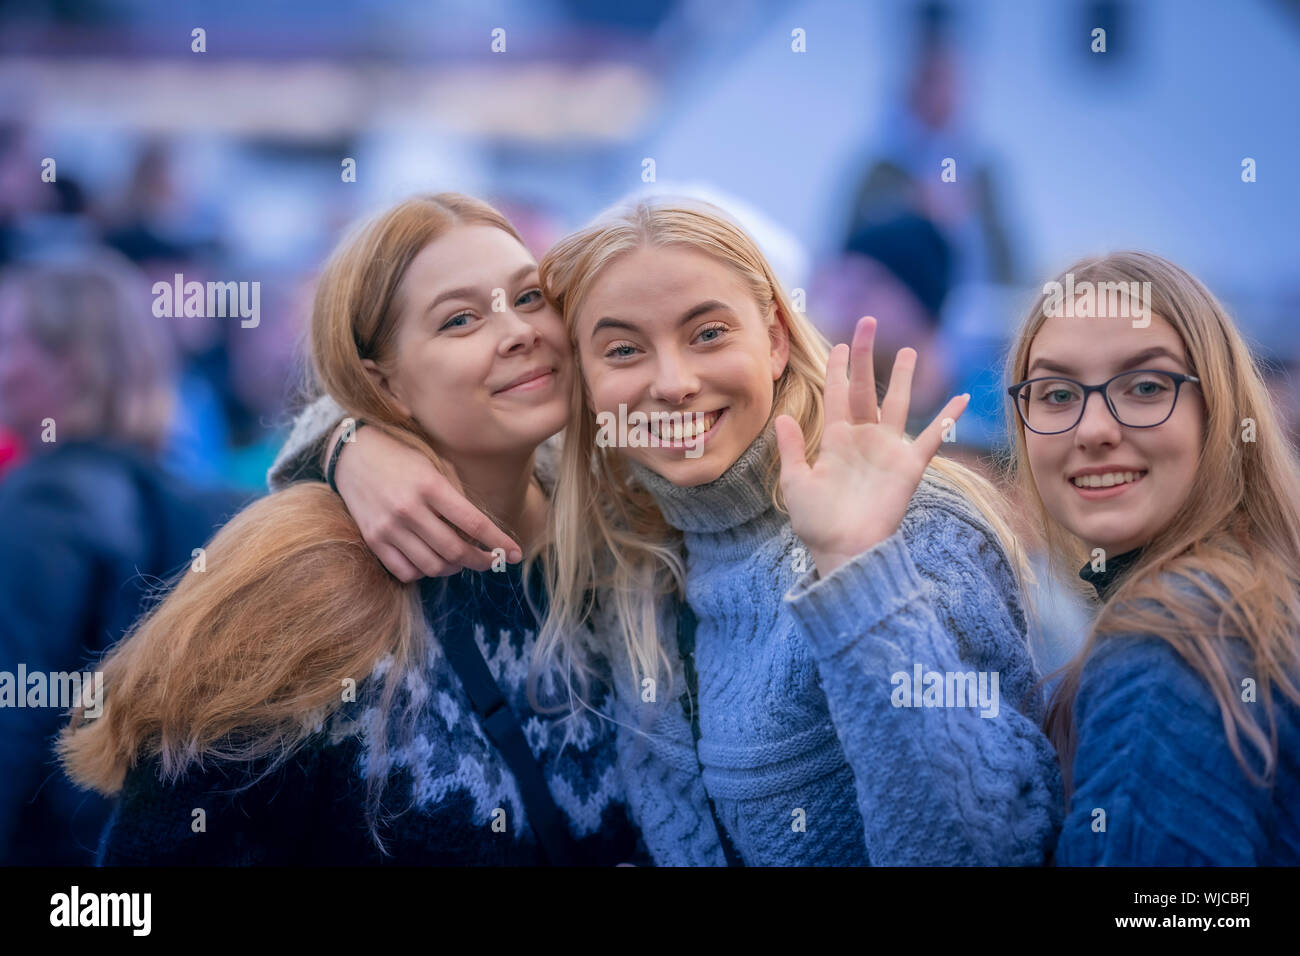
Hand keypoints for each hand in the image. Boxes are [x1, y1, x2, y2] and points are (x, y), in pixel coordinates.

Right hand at [332, 422, 521, 581]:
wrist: (352, 454)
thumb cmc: (403, 456)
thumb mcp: (435, 463)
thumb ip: (457, 496)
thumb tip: (480, 532)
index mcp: (430, 485)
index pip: (473, 523)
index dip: (499, 542)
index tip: (516, 554)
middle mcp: (408, 509)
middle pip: (455, 551)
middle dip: (481, 561)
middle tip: (492, 561)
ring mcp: (388, 527)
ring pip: (432, 566)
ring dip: (455, 568)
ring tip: (462, 559)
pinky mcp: (373, 539)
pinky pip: (405, 571)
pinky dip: (425, 572)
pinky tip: (432, 560)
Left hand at [774, 315, 968, 577]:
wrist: (845, 551)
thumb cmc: (818, 522)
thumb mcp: (797, 483)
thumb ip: (793, 448)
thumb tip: (783, 416)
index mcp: (836, 440)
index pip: (838, 395)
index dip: (838, 370)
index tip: (840, 344)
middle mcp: (864, 439)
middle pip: (866, 388)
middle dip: (866, 356)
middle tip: (867, 322)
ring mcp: (888, 450)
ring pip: (899, 403)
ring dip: (904, 377)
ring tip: (910, 351)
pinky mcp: (909, 465)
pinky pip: (934, 437)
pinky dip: (949, 418)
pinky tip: (963, 398)